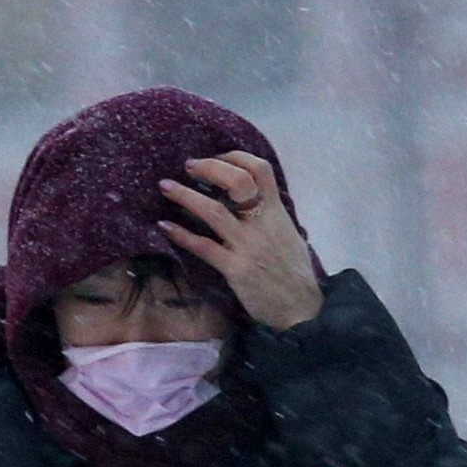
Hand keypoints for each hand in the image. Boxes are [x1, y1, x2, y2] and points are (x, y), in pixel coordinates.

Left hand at [159, 152, 322, 329]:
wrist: (301, 309)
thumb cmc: (294, 272)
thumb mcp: (288, 234)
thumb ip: (270, 214)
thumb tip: (253, 197)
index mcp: (276, 212)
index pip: (260, 170)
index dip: (235, 157)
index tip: (216, 158)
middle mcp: (262, 224)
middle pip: (237, 182)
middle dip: (210, 168)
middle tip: (188, 166)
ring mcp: (248, 246)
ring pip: (214, 212)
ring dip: (185, 196)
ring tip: (166, 187)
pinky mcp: (235, 269)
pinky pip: (204, 247)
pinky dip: (182, 235)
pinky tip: (165, 226)